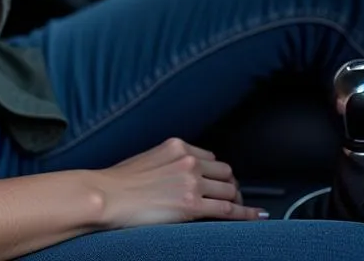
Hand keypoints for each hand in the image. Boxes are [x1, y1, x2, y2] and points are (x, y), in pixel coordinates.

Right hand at [88, 137, 267, 228]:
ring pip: (230, 191)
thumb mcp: (147, 159)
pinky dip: (246, 215)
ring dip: (236, 202)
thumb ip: (169, 163)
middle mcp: (188, 160)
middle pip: (225, 173)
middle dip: (230, 187)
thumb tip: (178, 176)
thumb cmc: (119, 181)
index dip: (218, 174)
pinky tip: (256, 217)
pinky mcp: (193, 205)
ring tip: (239, 211)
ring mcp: (192, 182)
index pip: (210, 158)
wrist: (107, 195)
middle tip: (231, 199)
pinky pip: (229, 210)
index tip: (220, 184)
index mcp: (176, 145)